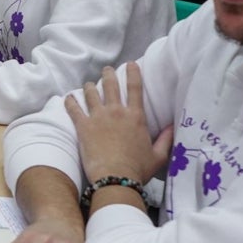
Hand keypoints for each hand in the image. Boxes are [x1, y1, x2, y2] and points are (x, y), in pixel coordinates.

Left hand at [65, 64, 172, 184]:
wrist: (115, 178)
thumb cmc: (138, 169)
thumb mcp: (158, 155)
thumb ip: (166, 139)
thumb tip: (174, 126)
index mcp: (135, 116)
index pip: (135, 88)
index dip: (133, 73)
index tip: (130, 64)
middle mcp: (116, 111)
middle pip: (111, 85)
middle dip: (108, 74)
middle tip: (106, 70)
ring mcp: (98, 117)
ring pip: (91, 93)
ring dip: (90, 86)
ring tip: (89, 85)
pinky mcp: (83, 126)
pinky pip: (74, 108)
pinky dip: (70, 101)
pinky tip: (68, 97)